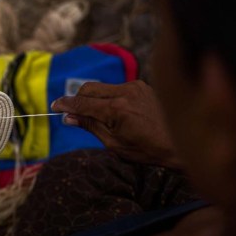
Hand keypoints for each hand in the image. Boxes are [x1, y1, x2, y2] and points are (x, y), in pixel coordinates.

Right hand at [51, 81, 181, 168]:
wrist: (181, 143)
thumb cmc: (147, 150)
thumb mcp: (113, 144)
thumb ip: (90, 126)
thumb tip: (68, 118)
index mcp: (116, 110)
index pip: (82, 102)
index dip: (65, 104)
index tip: (54, 106)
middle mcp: (125, 92)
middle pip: (89, 88)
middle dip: (78, 99)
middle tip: (73, 114)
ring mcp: (135, 86)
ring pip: (102, 87)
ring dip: (95, 99)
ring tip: (100, 117)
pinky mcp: (142, 85)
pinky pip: (116, 88)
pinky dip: (109, 97)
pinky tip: (117, 113)